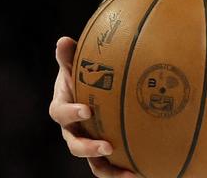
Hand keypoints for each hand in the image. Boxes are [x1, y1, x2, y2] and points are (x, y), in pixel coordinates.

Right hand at [50, 36, 137, 177]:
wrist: (89, 89)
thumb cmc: (81, 74)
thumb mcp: (75, 64)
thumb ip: (69, 56)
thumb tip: (63, 41)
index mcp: (63, 109)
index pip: (61, 113)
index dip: (71, 112)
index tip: (87, 109)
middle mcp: (73, 130)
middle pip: (75, 145)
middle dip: (89, 148)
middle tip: (107, 147)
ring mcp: (88, 143)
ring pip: (94, 164)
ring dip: (110, 170)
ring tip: (129, 173)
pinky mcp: (104, 152)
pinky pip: (112, 166)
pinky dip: (125, 171)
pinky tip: (145, 171)